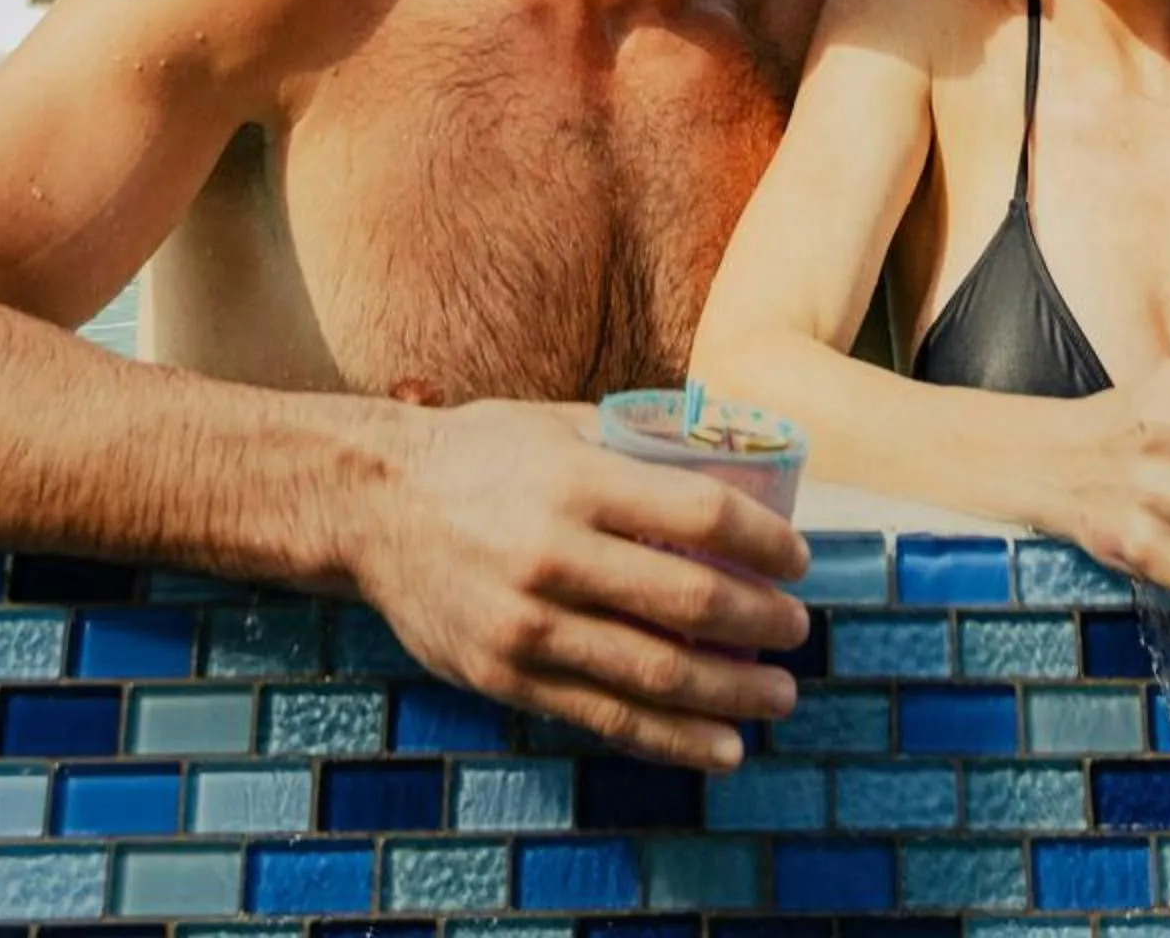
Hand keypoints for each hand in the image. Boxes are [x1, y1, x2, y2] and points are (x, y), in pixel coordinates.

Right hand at [348, 400, 810, 768]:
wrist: (370, 502)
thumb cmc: (479, 454)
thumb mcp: (560, 425)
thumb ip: (640, 445)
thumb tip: (734, 457)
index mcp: (577, 483)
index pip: (702, 517)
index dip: (766, 544)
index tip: (798, 560)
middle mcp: (555, 556)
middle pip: (689, 602)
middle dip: (761, 624)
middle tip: (797, 629)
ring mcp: (528, 625)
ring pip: (655, 672)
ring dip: (733, 692)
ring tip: (778, 695)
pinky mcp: (505, 676)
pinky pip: (606, 716)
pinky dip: (673, 738)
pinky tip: (723, 744)